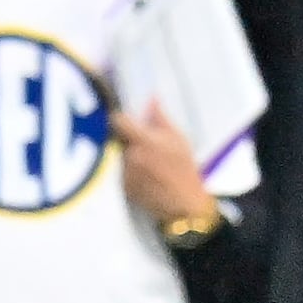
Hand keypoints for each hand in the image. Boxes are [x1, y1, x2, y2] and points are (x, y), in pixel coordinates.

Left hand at [116, 97, 216, 228]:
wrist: (184, 204)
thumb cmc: (184, 169)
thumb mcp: (179, 139)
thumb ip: (161, 118)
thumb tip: (152, 98)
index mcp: (143, 141)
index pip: (118, 121)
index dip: (120, 118)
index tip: (125, 120)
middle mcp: (130, 156)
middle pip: (120, 140)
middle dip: (130, 140)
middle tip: (146, 146)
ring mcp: (125, 173)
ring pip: (122, 157)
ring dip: (131, 158)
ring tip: (150, 165)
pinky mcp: (124, 188)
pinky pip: (123, 173)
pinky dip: (132, 173)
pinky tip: (148, 177)